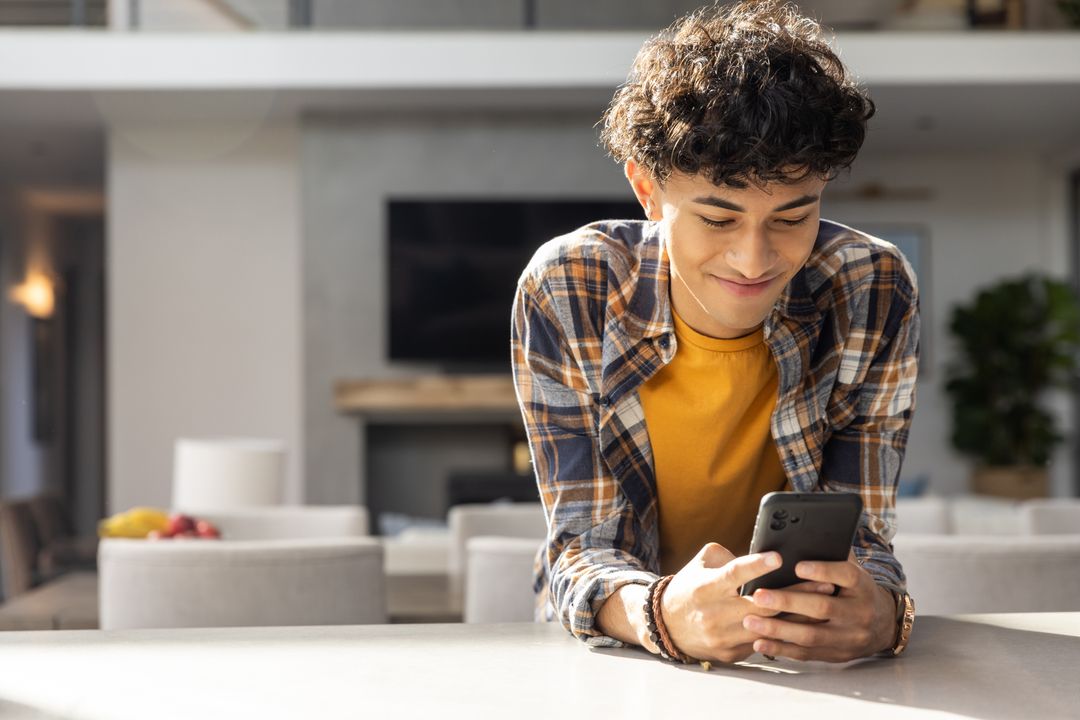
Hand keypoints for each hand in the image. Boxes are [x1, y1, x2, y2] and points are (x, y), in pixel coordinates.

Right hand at [658, 543, 836, 663]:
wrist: (666, 626)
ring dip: (798, 617)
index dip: (757, 566)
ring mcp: (723, 637)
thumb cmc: (690, 587)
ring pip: (769, 628)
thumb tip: (759, 557)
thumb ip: (728, 556)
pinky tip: (806, 624)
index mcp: (706, 587)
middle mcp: (714, 613)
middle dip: (795, 594)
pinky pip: (763, 644)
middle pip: (761, 605)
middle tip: (825, 583)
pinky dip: (784, 633)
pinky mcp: (731, 654)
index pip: (734, 574)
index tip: (779, 557)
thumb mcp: (701, 564)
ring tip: (825, 604)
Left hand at [742, 549, 896, 661]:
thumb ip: (832, 552)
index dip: (822, 570)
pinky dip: (781, 650)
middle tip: (758, 595)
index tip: (797, 566)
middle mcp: (858, 612)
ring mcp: (848, 637)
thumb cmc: (855, 588)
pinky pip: (807, 654)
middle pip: (823, 607)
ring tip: (749, 621)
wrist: (883, 625)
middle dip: (788, 602)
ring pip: (811, 635)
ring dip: (778, 629)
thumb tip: (804, 530)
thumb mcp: (852, 568)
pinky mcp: (837, 655)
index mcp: (862, 585)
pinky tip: (759, 643)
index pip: (846, 575)